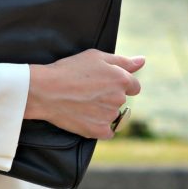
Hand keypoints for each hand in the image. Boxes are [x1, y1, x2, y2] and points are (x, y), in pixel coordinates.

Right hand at [24, 50, 144, 138]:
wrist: (45, 90)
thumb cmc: (69, 69)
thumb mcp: (95, 57)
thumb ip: (122, 61)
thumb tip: (142, 61)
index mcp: (121, 79)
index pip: (134, 86)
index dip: (119, 84)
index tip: (103, 83)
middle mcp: (119, 98)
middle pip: (121, 100)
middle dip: (109, 96)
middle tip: (87, 91)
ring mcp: (109, 116)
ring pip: (112, 115)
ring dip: (102, 111)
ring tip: (81, 102)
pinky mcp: (99, 130)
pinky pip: (107, 131)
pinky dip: (98, 126)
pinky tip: (84, 116)